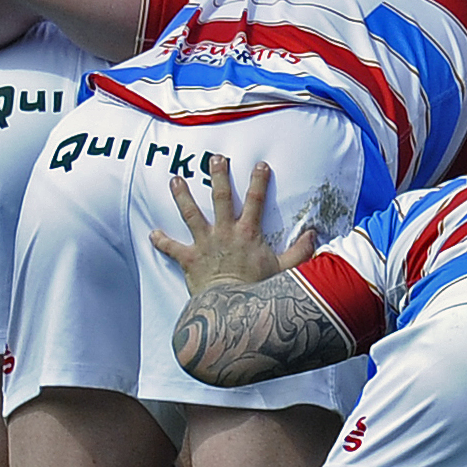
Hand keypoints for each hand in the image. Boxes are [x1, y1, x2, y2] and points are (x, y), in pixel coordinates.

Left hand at [149, 156, 315, 291]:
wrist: (233, 308)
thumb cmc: (258, 290)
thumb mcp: (286, 271)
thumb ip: (300, 252)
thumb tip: (313, 235)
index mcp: (248, 233)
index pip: (256, 201)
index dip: (259, 181)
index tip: (260, 165)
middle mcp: (224, 233)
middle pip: (221, 198)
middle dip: (219, 176)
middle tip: (215, 158)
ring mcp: (205, 244)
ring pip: (191, 214)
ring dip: (182, 196)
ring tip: (175, 180)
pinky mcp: (189, 259)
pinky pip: (172, 248)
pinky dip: (161, 241)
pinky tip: (152, 234)